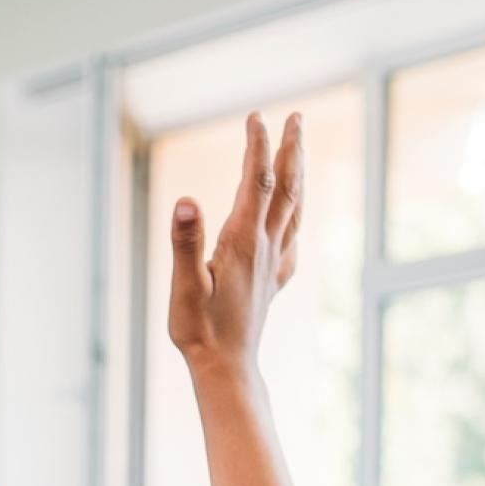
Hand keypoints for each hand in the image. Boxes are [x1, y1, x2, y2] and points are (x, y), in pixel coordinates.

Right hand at [168, 111, 302, 379]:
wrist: (226, 368)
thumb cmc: (199, 330)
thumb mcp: (184, 286)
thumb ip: (185, 242)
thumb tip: (187, 200)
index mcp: (243, 242)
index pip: (255, 182)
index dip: (257, 147)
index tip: (257, 117)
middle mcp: (265, 247)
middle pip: (285, 188)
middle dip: (291, 150)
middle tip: (296, 118)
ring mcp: (273, 263)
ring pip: (294, 208)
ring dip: (299, 175)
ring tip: (300, 151)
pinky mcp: (272, 280)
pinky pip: (293, 238)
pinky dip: (296, 215)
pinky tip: (294, 217)